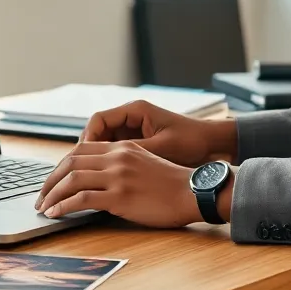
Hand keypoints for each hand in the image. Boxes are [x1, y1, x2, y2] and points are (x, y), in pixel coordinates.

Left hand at [34, 140, 214, 227]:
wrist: (194, 192)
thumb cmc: (173, 184)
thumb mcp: (145, 163)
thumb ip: (123, 164)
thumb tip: (101, 179)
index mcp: (123, 147)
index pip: (81, 149)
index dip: (62, 166)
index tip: (53, 181)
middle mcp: (117, 157)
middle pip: (70, 161)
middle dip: (50, 180)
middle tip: (41, 196)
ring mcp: (118, 175)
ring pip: (72, 178)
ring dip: (52, 194)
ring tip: (44, 208)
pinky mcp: (119, 196)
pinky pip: (81, 198)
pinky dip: (63, 206)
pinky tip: (56, 214)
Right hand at [79, 100, 236, 167]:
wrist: (213, 145)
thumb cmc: (191, 142)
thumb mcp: (161, 147)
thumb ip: (133, 151)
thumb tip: (107, 163)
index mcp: (136, 110)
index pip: (98, 120)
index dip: (87, 138)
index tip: (81, 157)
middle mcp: (132, 117)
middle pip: (97, 132)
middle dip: (86, 151)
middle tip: (77, 172)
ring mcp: (135, 130)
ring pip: (104, 143)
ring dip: (95, 159)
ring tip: (86, 178)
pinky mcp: (139, 143)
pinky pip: (116, 151)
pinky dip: (108, 164)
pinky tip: (104, 179)